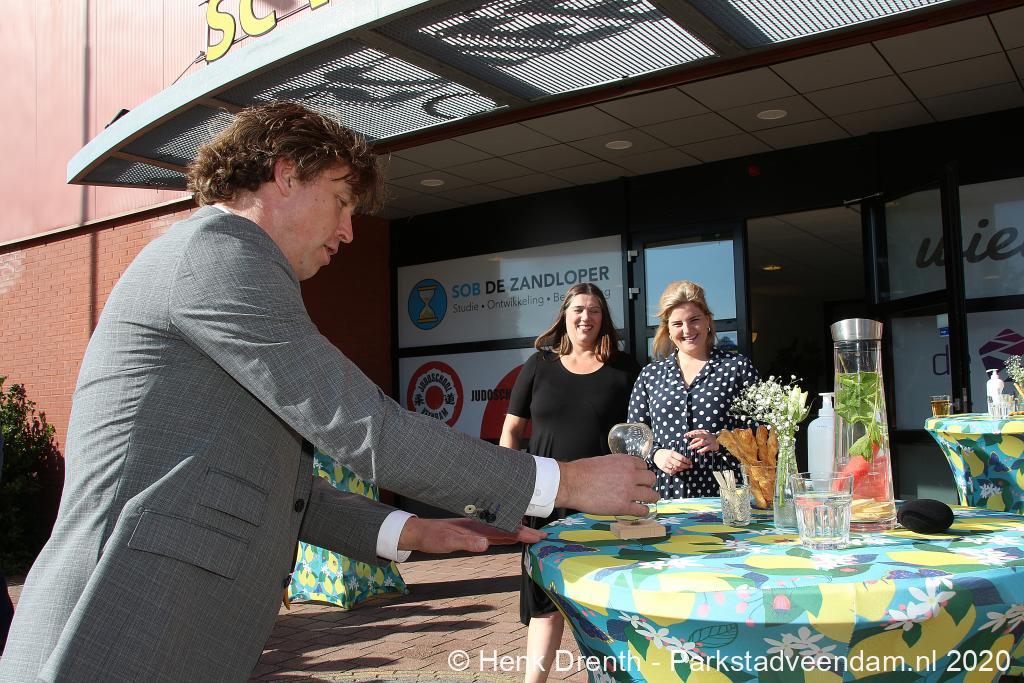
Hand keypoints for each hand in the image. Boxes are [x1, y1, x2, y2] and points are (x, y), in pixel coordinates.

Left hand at [398, 517, 546, 554]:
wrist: (419, 532)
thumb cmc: (432, 538)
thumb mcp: (448, 542)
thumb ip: (466, 543)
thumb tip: (486, 544)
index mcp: (478, 525)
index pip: (505, 529)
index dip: (522, 532)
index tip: (538, 536)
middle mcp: (480, 524)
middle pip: (508, 527)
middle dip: (526, 531)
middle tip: (544, 536)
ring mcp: (477, 527)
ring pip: (503, 528)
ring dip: (518, 531)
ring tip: (534, 535)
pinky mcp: (473, 531)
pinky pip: (495, 532)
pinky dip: (507, 534)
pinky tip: (511, 536)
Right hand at [555, 454, 656, 516]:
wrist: (572, 483)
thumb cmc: (582, 472)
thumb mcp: (604, 461)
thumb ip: (617, 466)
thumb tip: (622, 472)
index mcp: (625, 461)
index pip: (644, 466)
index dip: (641, 473)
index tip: (639, 478)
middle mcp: (630, 475)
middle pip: (651, 479)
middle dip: (648, 484)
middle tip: (643, 489)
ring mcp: (628, 491)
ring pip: (652, 495)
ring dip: (650, 498)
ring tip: (645, 501)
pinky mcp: (623, 506)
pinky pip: (642, 510)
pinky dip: (643, 511)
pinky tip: (639, 511)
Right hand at [652, 448, 691, 475]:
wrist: (656, 454)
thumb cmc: (666, 453)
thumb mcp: (672, 452)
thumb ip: (678, 456)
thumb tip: (687, 460)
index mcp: (671, 453)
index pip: (681, 458)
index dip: (687, 461)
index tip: (690, 463)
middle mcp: (668, 458)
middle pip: (679, 464)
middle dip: (685, 466)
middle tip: (689, 467)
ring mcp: (665, 463)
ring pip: (675, 468)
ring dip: (681, 469)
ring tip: (683, 468)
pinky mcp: (663, 468)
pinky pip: (671, 471)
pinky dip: (675, 471)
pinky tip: (677, 470)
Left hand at [684, 429, 718, 454]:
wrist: (719, 441)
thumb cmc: (708, 439)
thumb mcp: (703, 437)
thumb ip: (696, 439)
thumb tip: (690, 443)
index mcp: (704, 432)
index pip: (696, 432)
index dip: (690, 433)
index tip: (685, 435)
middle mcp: (706, 435)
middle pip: (700, 434)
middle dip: (694, 435)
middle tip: (689, 436)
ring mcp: (709, 440)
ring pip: (702, 442)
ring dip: (695, 445)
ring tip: (690, 447)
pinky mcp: (712, 446)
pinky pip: (707, 448)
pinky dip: (702, 450)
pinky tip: (699, 452)